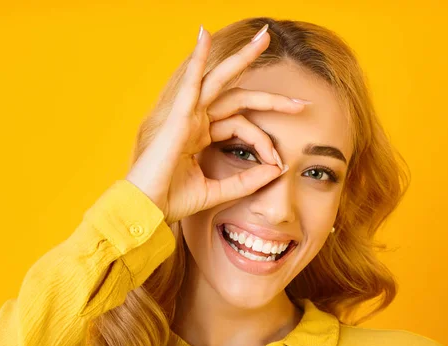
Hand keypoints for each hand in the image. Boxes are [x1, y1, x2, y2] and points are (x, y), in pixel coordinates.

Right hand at [126, 24, 307, 224]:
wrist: (146, 210)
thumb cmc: (172, 200)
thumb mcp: (218, 191)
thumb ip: (246, 181)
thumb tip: (276, 170)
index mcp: (202, 136)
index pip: (243, 127)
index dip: (265, 143)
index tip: (278, 163)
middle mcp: (196, 121)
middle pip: (238, 98)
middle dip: (269, 96)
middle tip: (301, 102)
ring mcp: (187, 116)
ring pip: (220, 80)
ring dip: (243, 57)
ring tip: (266, 37)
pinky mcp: (178, 117)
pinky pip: (190, 83)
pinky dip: (196, 58)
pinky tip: (203, 35)